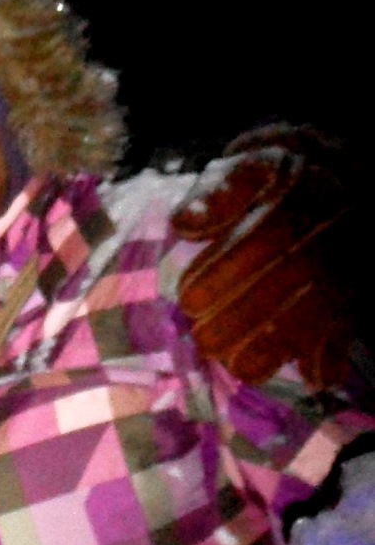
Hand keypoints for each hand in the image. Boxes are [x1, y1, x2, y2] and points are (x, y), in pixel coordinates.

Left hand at [171, 125, 356, 388]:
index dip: (229, 269)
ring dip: (280, 342)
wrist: (334, 175)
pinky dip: (334, 355)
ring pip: (325, 304)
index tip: (189, 300)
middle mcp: (338, 223)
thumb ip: (215, 193)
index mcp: (306, 188)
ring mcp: (355, 259)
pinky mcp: (360, 290)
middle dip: (247, 314)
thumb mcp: (243, 168)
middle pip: (299, 273)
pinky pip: (352, 324)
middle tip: (205, 340)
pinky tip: (312, 376)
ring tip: (237, 364)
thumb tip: (186, 223)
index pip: (272, 232)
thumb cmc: (271, 178)